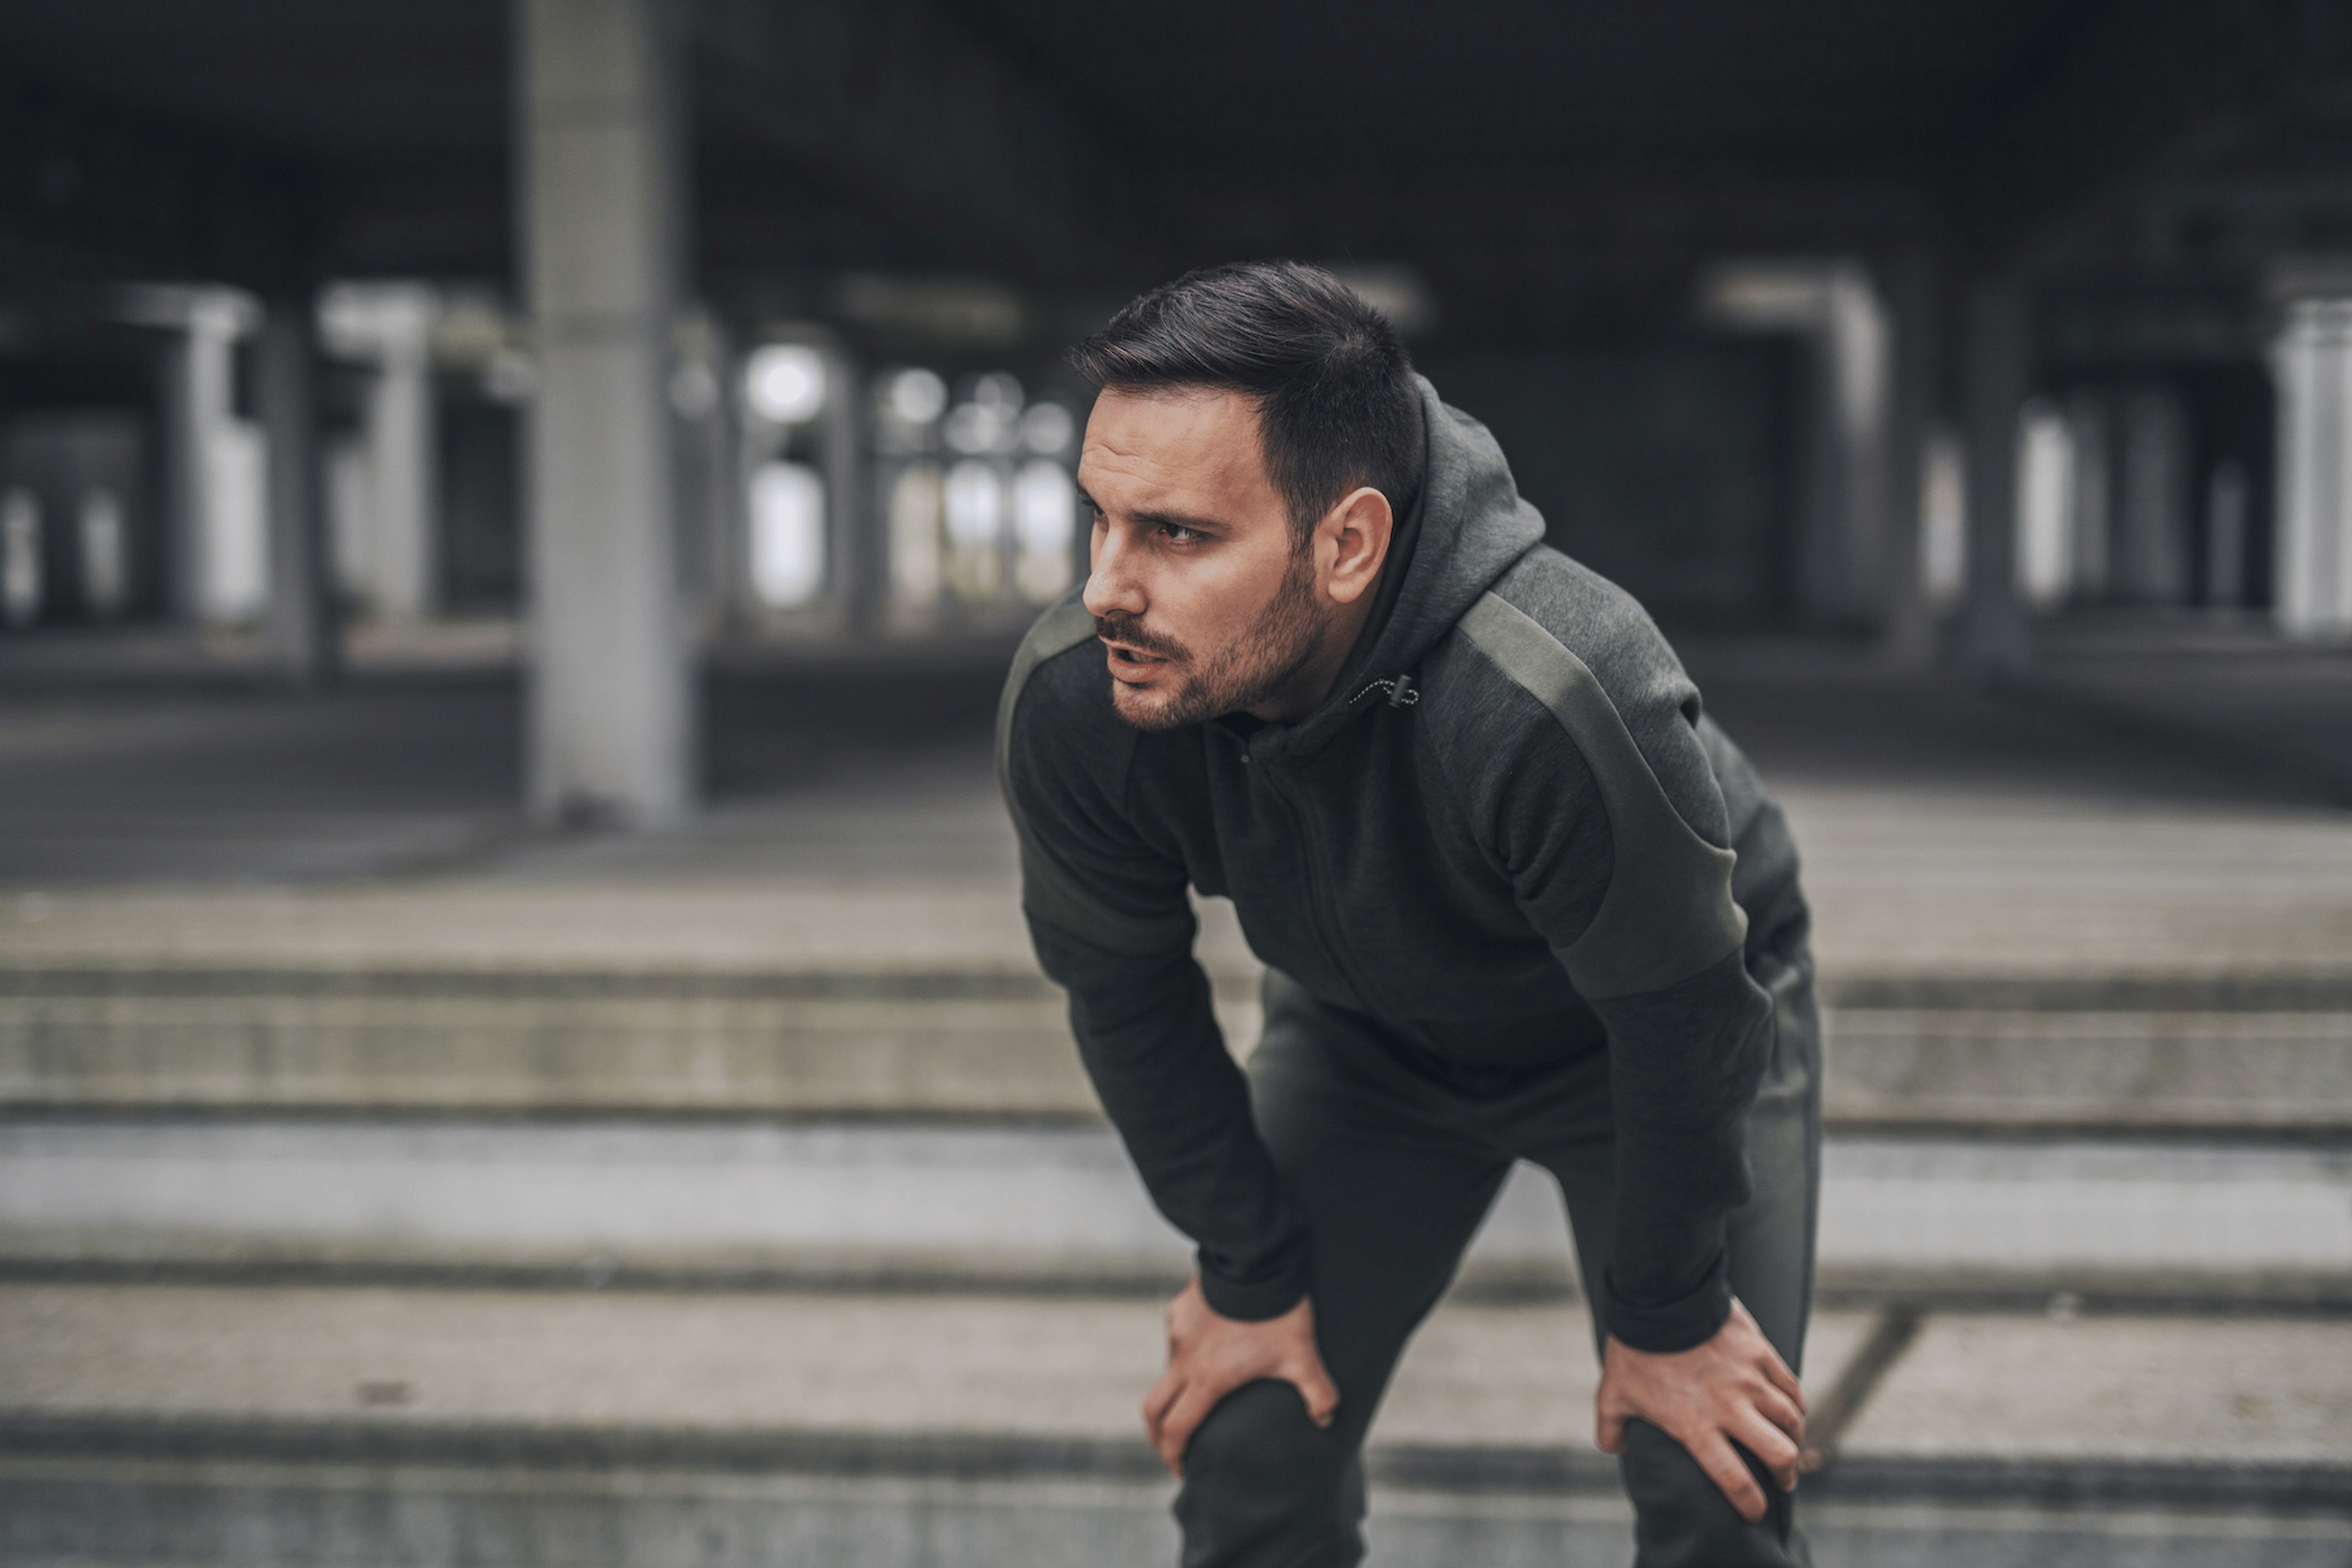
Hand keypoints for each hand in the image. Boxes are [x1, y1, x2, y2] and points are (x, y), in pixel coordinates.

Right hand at [1141, 1274, 1339, 1475]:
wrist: (1255, 1259)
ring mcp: (1177, 1331)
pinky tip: (1207, 1348)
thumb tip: (1326, 1419)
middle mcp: (1184, 1359)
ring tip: (1197, 1395)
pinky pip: (1176, 1339)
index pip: (1177, 1429)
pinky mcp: (1179, 1308)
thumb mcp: (1302, 1356)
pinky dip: (1184, 1355)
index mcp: (1208, 1379)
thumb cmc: (1278, 1312)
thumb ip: (1317, 1392)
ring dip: (1175, 1391)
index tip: (1182, 1470)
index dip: (1174, 1455)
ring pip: (1165, 1371)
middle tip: (1171, 1448)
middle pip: (1153, 1408)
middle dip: (1157, 1435)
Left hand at [1595, 1297, 1805, 1522]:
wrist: (1659, 1298)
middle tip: (1783, 1481)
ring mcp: (1750, 1380)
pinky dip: (1797, 1404)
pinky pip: (1792, 1387)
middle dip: (1786, 1475)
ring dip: (1794, 1438)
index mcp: (1697, 1426)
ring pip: (1791, 1420)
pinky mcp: (1761, 1354)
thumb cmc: (1634, 1350)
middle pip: (1779, 1454)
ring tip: (1789, 1445)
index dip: (1750, 1503)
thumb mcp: (1612, 1395)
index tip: (1755, 1513)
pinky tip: (1794, 1410)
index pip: (1733, 1479)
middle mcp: (1731, 1408)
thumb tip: (1616, 1448)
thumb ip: (1611, 1429)